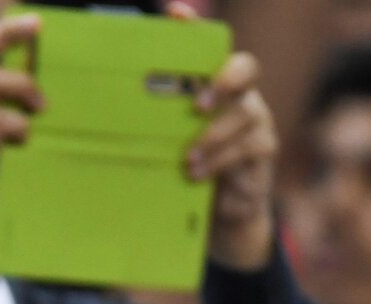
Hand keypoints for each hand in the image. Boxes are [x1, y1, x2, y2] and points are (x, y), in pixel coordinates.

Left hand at [179, 10, 276, 270]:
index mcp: (213, 86)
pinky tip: (197, 174)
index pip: (211, 47)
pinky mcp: (263, 152)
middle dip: (224, 80)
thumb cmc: (187, 172)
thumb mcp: (166, 146)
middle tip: (198, 103)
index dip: (196, 29)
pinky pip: (249, 147)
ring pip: (247, 112)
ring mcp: (257, 121)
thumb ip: (153, 122)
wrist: (217, 218)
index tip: (174, 15)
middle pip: (245, 67)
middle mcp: (240, 96)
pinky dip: (220, 160)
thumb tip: (107, 106)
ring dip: (214, 135)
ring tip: (188, 158)